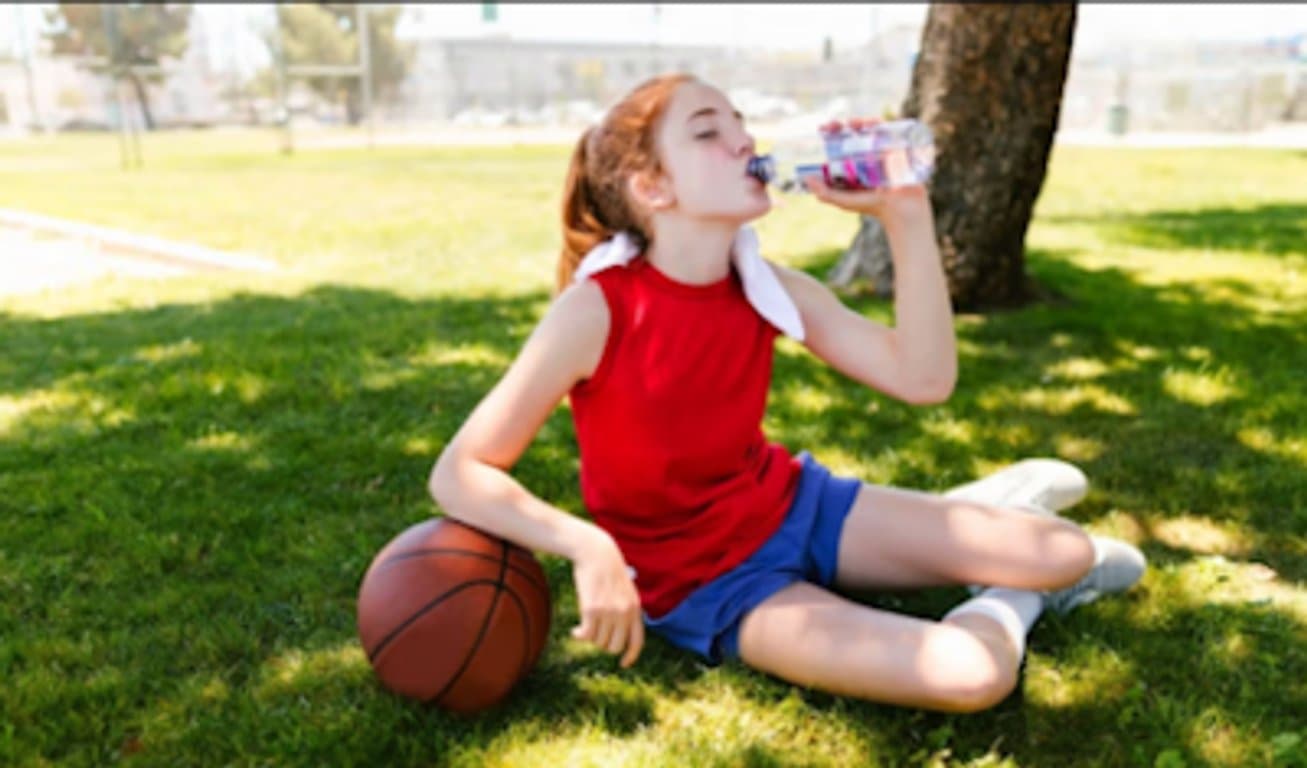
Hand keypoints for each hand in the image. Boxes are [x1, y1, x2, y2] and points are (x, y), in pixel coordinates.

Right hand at [569, 529, 643, 667]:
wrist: (595, 553)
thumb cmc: (607, 571)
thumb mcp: (625, 590)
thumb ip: (627, 610)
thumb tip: (619, 635)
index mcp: (635, 609)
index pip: (637, 641)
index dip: (631, 656)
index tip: (623, 664)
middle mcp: (624, 613)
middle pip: (614, 646)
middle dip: (603, 644)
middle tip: (595, 634)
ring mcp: (609, 612)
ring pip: (598, 641)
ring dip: (590, 637)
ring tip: (585, 625)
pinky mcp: (592, 609)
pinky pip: (586, 635)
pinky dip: (578, 636)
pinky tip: (574, 631)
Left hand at [808, 117, 932, 227]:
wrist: (901, 208)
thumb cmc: (872, 206)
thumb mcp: (844, 201)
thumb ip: (825, 193)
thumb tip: (806, 179)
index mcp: (852, 163)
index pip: (839, 142)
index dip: (830, 132)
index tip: (822, 128)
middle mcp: (865, 153)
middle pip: (853, 132)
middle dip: (843, 124)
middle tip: (836, 125)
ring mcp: (881, 149)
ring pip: (869, 128)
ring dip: (860, 120)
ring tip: (854, 125)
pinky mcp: (895, 147)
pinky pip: (887, 130)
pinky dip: (879, 123)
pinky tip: (872, 124)